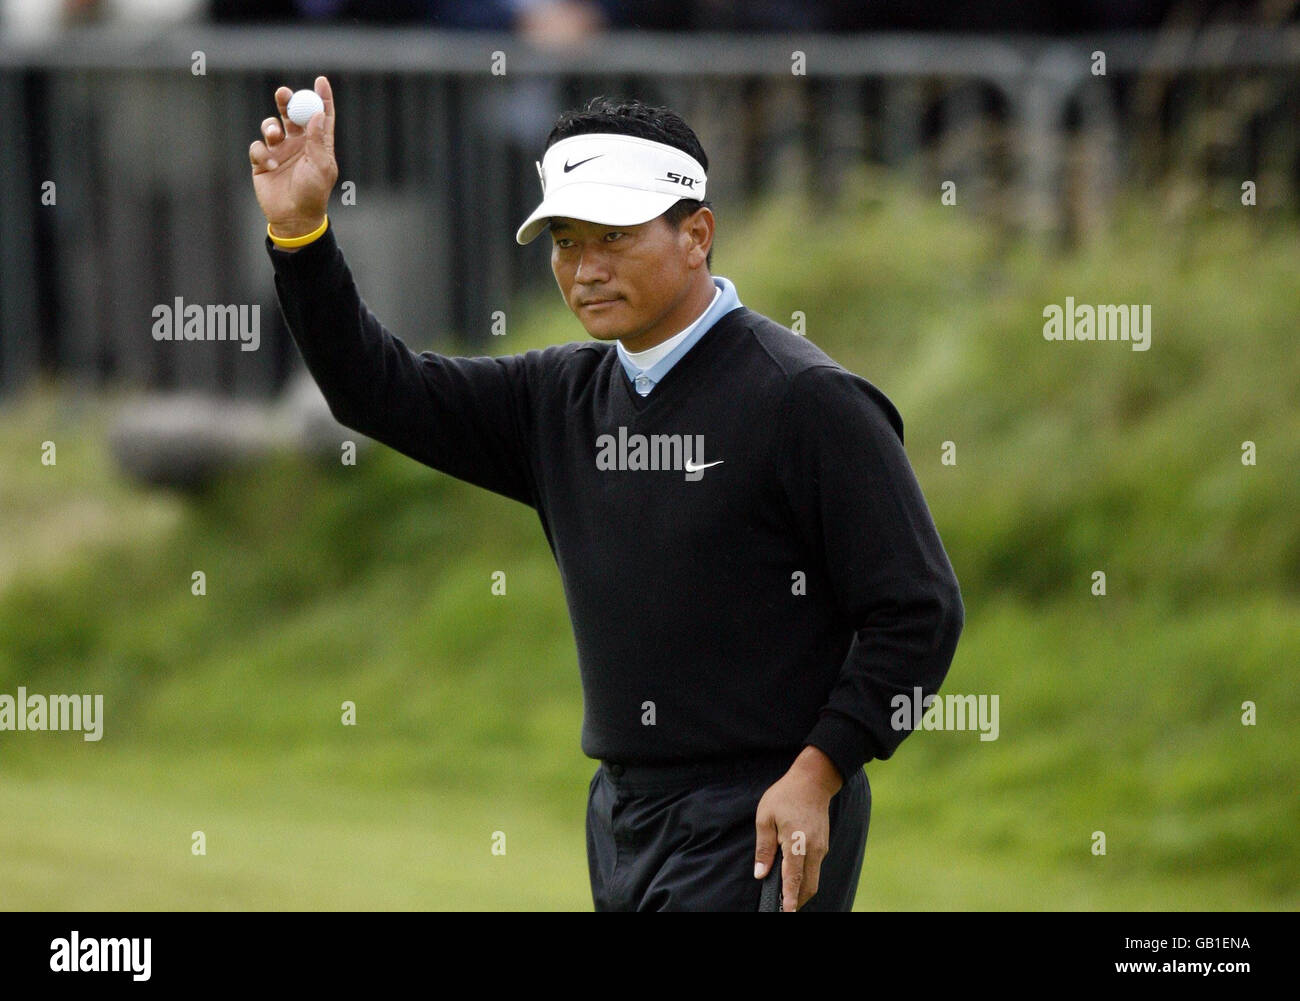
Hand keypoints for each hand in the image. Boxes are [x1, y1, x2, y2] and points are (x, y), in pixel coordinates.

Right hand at [249, 75, 337, 237]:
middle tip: (283, 93)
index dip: (321, 97)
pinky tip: (269, 165)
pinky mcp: (262, 161)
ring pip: (271, 126)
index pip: (321, 116)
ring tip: (274, 136)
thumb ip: (317, 140)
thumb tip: (318, 113)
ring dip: (270, 126)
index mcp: (317, 144)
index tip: (321, 80)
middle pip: (292, 114)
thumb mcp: (321, 167)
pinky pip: (257, 147)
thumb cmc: (313, 194)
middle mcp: (298, 144)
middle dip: (287, 101)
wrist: (293, 218)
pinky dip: (261, 152)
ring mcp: (279, 151)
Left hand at [754, 746, 842, 910]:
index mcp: (797, 843)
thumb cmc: (786, 795)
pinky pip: (815, 868)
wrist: (813, 780)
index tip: (787, 912)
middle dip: (797, 901)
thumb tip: (761, 873)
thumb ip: (764, 848)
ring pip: (813, 879)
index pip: (794, 879)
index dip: (790, 899)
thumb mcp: (766, 817)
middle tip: (784, 909)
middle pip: (808, 886)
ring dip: (802, 891)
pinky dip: (806, 879)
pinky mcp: (823, 845)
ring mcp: (821, 848)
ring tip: (787, 899)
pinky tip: (794, 879)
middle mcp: (813, 850)